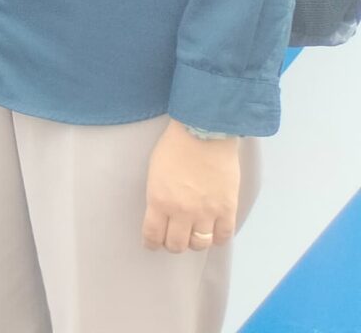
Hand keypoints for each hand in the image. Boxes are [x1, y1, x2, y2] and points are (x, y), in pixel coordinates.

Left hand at [143, 122, 241, 253]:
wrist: (204, 133)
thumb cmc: (174, 147)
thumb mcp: (154, 172)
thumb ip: (158, 196)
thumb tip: (161, 213)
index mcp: (159, 200)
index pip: (153, 234)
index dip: (151, 243)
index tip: (152, 245)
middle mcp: (182, 211)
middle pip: (177, 244)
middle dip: (172, 245)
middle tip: (173, 240)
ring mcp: (207, 212)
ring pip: (200, 244)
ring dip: (194, 243)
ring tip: (193, 236)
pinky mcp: (227, 209)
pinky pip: (223, 236)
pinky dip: (217, 239)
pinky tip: (213, 234)